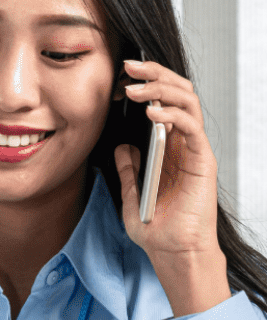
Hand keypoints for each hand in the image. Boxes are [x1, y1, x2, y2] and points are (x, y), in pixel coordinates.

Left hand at [114, 58, 229, 315]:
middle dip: (154, 75)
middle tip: (128, 66)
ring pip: (187, 102)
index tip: (117, 78)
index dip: (144, 86)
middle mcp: (184, 144)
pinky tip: (151, 112)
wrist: (173, 253)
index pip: (162, 103)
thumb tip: (122, 147)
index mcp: (168, 148)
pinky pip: (191, 127)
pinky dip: (172, 115)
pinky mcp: (202, 161)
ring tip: (134, 87)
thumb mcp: (133, 195)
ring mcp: (195, 150)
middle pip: (177, 93)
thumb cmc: (157, 229)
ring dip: (160, 89)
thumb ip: (129, 170)